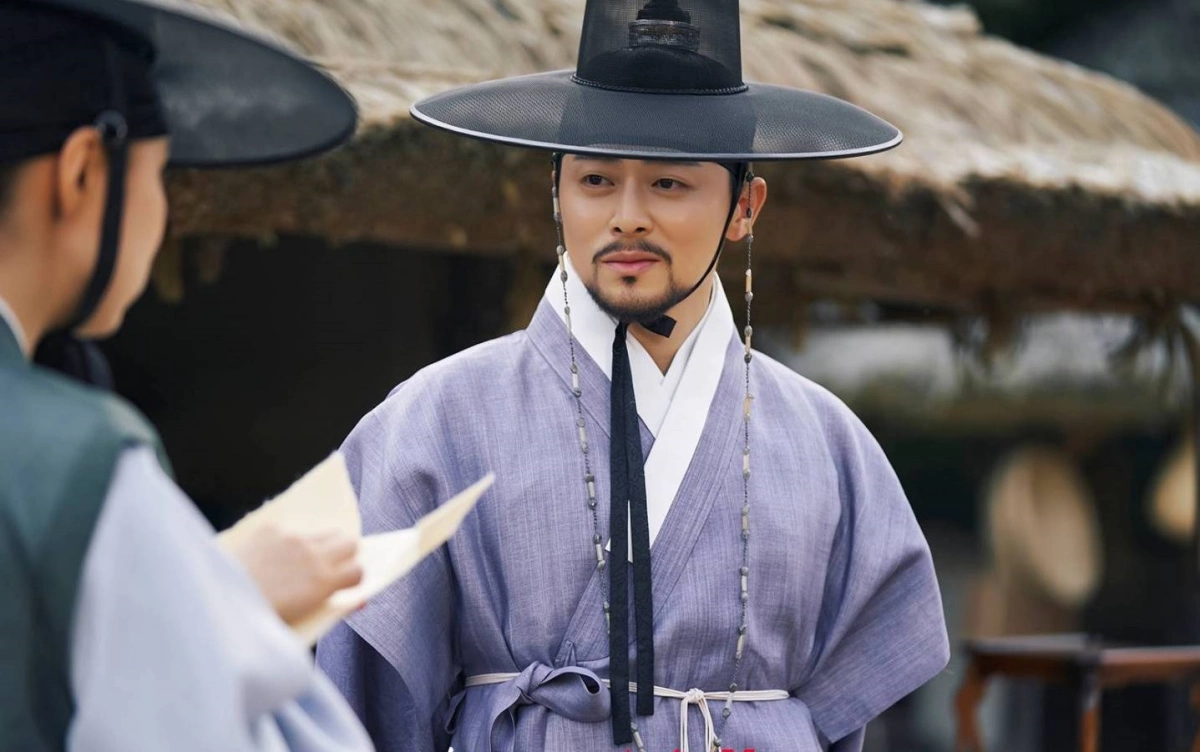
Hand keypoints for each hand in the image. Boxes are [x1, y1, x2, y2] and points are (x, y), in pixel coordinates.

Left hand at [227, 526, 363, 625]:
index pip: (359, 570)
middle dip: (346, 554)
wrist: (213, 605)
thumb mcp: (302, 623)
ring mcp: (291, 539)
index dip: (354, 578)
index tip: (345, 584)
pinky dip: (286, 542)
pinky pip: (289, 531)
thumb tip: (359, 601)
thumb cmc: (259, 622)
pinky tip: (269, 559)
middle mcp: (312, 555)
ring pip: (323, 532)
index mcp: (323, 582)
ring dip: (320, 544)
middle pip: (349, 542)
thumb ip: (333, 609)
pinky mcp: (270, 530)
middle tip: (332, 565)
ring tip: (303, 560)